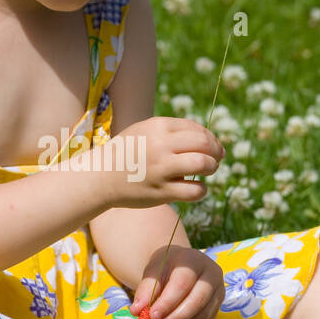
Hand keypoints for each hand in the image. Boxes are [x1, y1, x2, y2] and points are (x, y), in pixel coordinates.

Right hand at [89, 116, 224, 208]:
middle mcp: (161, 146)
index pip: (196, 129)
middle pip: (204, 144)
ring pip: (203, 164)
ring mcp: (161, 169)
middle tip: (218, 158)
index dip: (211, 137)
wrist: (102, 176)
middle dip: (217, 151)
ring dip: (212, 167)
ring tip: (209, 171)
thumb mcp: (145, 131)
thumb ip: (173, 131)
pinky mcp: (161, 191)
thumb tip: (209, 140)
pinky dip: (202, 189)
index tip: (214, 146)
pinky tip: (198, 188)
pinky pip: (194, 190)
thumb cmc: (128, 152)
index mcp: (158, 127)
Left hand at [129, 244, 224, 318]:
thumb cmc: (164, 268)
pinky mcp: (216, 308)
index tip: (151, 316)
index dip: (167, 302)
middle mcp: (211, 275)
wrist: (179, 267)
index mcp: (194, 260)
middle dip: (175, 318)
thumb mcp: (153, 272)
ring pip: (202, 317)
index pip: (182, 283)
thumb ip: (145, 289)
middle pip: (197, 301)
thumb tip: (136, 311)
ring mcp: (217, 293)